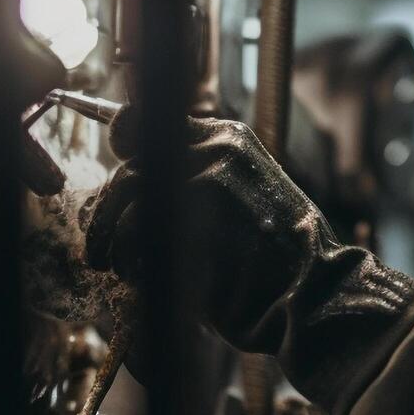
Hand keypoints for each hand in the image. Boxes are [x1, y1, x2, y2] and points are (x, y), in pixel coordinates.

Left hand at [83, 111, 338, 352]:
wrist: (315, 293)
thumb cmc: (278, 263)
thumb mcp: (244, 203)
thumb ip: (194, 187)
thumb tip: (121, 196)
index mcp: (230, 140)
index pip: (152, 122)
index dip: (123, 144)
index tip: (112, 176)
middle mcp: (216, 147)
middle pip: (131, 166)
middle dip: (105, 211)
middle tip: (99, 248)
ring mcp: (205, 175)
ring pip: (126, 194)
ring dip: (108, 236)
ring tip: (113, 266)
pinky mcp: (192, 211)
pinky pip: (134, 228)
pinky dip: (126, 256)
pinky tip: (138, 276)